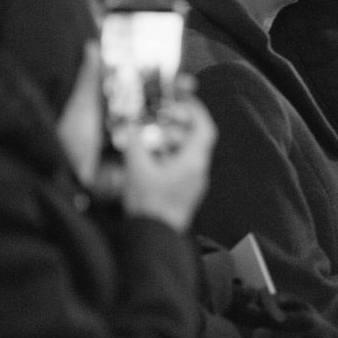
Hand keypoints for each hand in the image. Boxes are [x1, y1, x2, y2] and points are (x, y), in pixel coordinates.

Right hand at [121, 96, 216, 232]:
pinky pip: (179, 168)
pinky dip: (167, 159)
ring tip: (150, 141)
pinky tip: (149, 161)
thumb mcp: (137, 168)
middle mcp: (198, 172)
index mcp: (194, 162)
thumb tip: (133, 128)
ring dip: (169, 143)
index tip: (183, 101)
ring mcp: (193, 184)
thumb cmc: (150, 205)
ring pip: (186, 154)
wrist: (154, 236)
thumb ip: (135, 143)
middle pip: (195, 140)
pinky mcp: (183, 193)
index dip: (196, 111)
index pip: (205, 129)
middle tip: (159, 121)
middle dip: (177, 127)